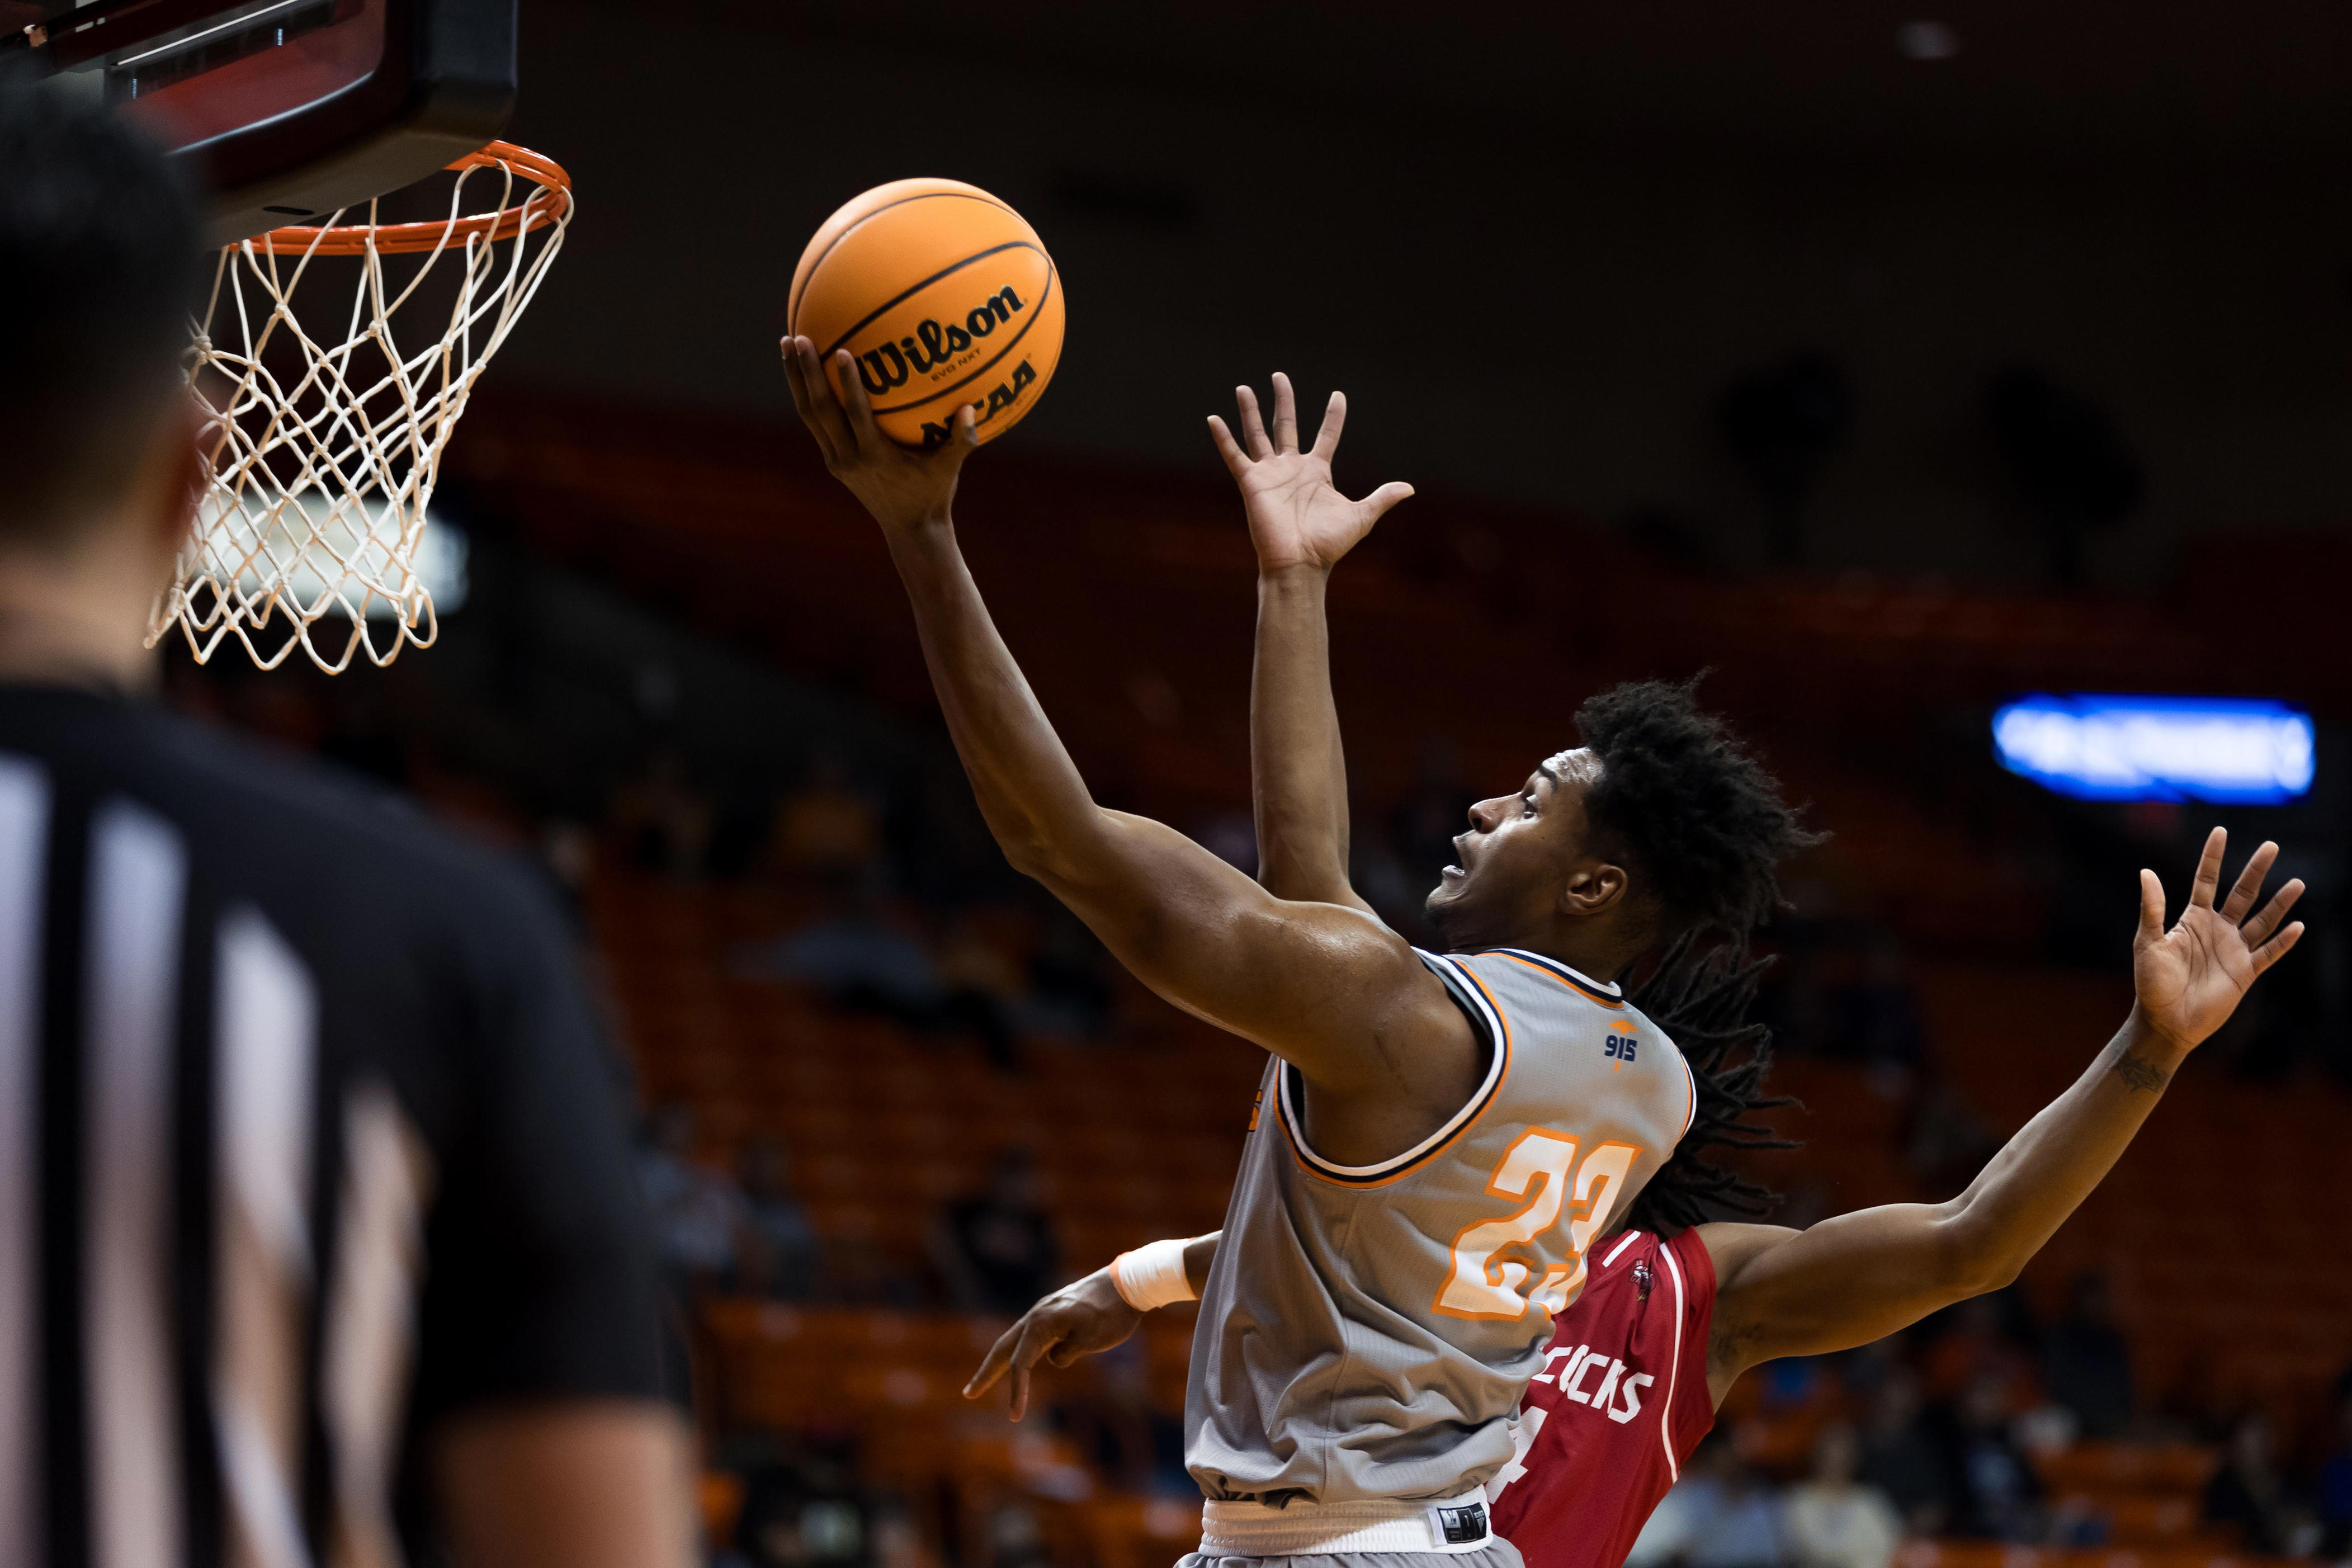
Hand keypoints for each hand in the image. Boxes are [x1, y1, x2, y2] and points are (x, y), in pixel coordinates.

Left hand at [781, 335, 975, 533]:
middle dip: (806, 373)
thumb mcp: (950, 469)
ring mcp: (837, 460)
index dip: (847, 384)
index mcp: (874, 456)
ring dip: (796, 379)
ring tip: (786, 344)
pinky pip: (814, 422)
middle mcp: (849, 458)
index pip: (855, 414)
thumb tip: (971, 409)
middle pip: (820, 410)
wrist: (909, 530)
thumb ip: (963, 440)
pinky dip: (806, 394)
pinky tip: (803, 369)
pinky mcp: (833, 461)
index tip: (841, 351)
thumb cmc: (932, 495)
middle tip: (797, 337)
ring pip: (808, 415)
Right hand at [963, 1269, 1142, 1420]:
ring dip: (1001, 1361)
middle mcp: (1038, 1315)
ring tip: (985, 1379)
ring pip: (1017, 1341)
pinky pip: (1034, 1337)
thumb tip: (1054, 1358)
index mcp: (1041, 1323)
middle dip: (986, 1372)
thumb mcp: (1089, 1341)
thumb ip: (1065, 1354)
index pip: (1020, 1364)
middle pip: (1004, 1348)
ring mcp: (1046, 1312)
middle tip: (968, 1393)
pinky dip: (1023, 1353)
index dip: (1015, 1391)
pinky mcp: (1058, 1312)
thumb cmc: (1111, 1313)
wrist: (1130, 1283)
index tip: (1015, 1417)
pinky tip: (1024, 1362)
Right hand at [1209, 373, 1412, 574]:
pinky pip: (1234, 456)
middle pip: (1286, 425)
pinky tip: (1213, 418)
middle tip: (1280, 376)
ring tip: (1244, 387)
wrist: (1301, 563)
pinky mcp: (1251, 483)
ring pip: (1258, 434)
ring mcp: (1270, 474)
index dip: (1333, 416)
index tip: (1338, 395)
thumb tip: (1410, 488)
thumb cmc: (1329, 544)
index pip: (1326, 435)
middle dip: (1283, 401)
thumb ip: (1382, 498)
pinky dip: (1223, 438)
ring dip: (1251, 411)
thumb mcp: (1361, 516)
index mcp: (1317, 472)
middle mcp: (1292, 468)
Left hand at [2133, 827, 2304, 1054]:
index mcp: (2191, 919)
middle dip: (2256, 870)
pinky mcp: (2245, 972)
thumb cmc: (2151, 983)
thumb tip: (2145, 872)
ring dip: (2279, 902)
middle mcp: (2216, 930)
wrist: (2165, 1021)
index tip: (2221, 831)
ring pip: (2262, 920)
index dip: (2213, 857)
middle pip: (2241, 893)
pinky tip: (2297, 925)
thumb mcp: (2148, 942)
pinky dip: (2283, 941)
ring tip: (2298, 882)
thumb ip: (2152, 909)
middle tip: (2271, 846)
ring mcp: (2233, 950)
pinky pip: (2269, 953)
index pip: (2206, 881)